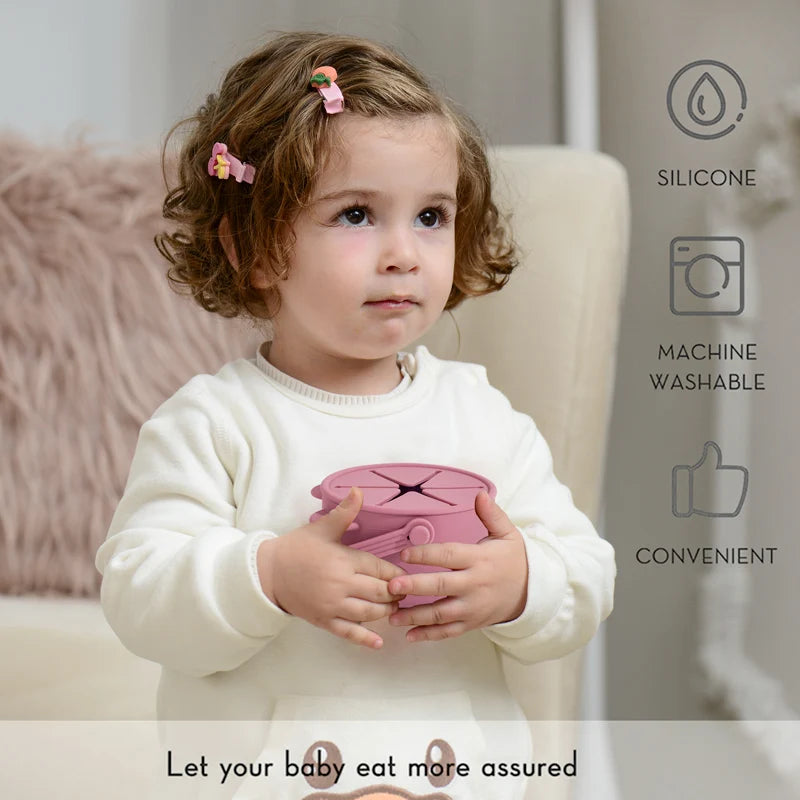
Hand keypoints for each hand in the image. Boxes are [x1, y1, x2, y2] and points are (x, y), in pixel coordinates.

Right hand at [257, 487, 406, 648]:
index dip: (396, 573)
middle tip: (405, 592)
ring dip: (386, 612)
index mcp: (343, 560)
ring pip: (369, 613)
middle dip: (396, 593)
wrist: (268, 572)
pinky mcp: (324, 621)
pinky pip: (348, 632)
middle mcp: (341, 585)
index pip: (380, 569)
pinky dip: (365, 639)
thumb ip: (345, 512)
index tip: (406, 575)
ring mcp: (332, 605)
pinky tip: (379, 643)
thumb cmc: (297, 548)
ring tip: (395, 608)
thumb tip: (359, 490)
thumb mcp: (322, 528)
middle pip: (380, 593)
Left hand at [386, 491, 527, 642]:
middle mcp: (474, 584)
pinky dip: (429, 635)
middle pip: (441, 586)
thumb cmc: (514, 560)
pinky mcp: (472, 623)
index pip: (449, 555)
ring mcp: (472, 607)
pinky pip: (448, 632)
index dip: (426, 554)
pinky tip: (410, 636)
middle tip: (392, 586)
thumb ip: (492, 515)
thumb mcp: (507, 534)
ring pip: (441, 613)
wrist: (533, 593)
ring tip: (392, 616)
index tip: (404, 553)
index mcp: (479, 559)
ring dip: (415, 616)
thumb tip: (480, 494)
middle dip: (415, 586)